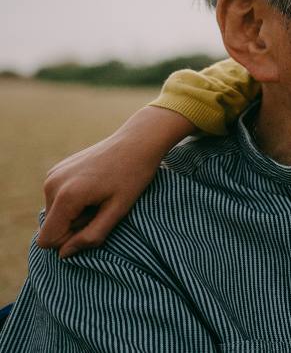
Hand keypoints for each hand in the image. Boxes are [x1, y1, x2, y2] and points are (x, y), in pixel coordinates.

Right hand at [38, 106, 194, 256]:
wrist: (137, 141)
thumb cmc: (133, 176)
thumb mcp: (118, 210)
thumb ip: (91, 236)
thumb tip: (63, 254)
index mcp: (66, 196)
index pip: (47, 240)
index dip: (69, 241)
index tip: (94, 226)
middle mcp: (52, 184)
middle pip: (51, 227)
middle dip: (75, 226)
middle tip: (102, 208)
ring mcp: (52, 175)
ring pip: (54, 214)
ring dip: (75, 213)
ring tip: (100, 196)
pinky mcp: (56, 170)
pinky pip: (56, 199)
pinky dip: (73, 200)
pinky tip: (95, 187)